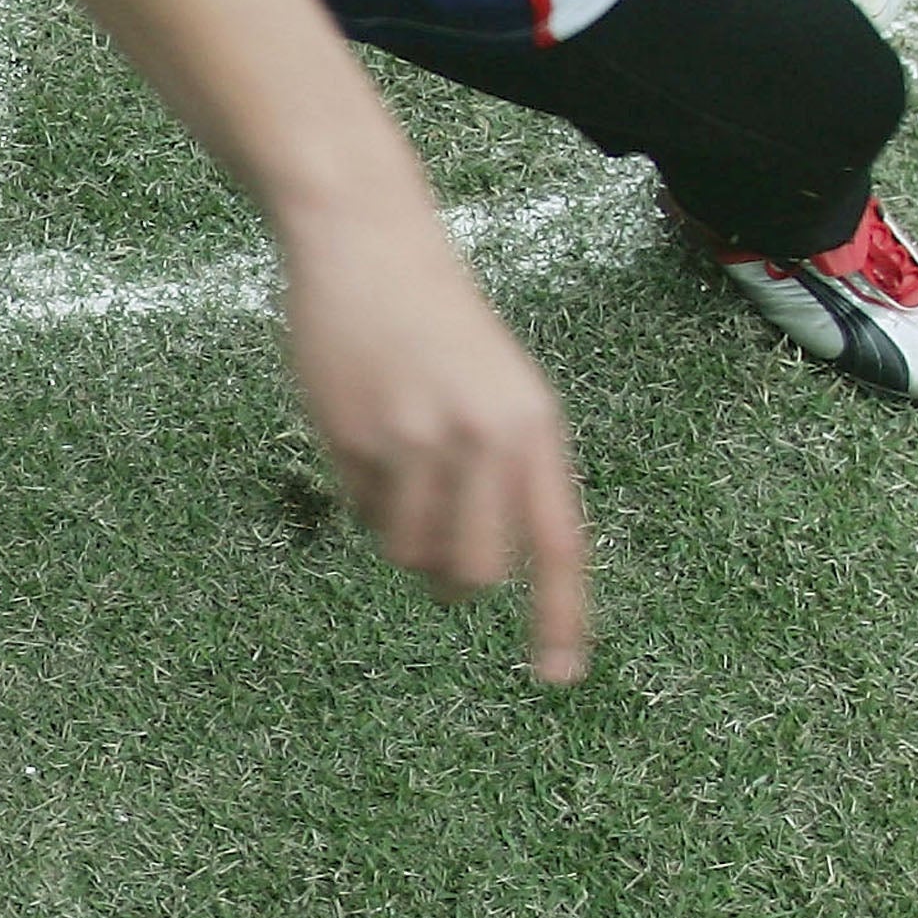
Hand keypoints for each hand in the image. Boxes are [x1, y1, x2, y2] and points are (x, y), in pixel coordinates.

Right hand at [282, 219, 591, 683]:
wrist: (368, 240)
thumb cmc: (435, 317)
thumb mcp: (499, 386)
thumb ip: (506, 468)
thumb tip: (477, 567)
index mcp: (535, 426)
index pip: (560, 544)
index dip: (561, 618)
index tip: (558, 677)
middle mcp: (485, 439)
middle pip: (478, 569)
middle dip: (454, 578)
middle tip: (438, 561)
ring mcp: (417, 439)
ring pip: (410, 549)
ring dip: (400, 535)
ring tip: (393, 478)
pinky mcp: (355, 435)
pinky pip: (360, 508)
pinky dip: (360, 492)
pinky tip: (360, 432)